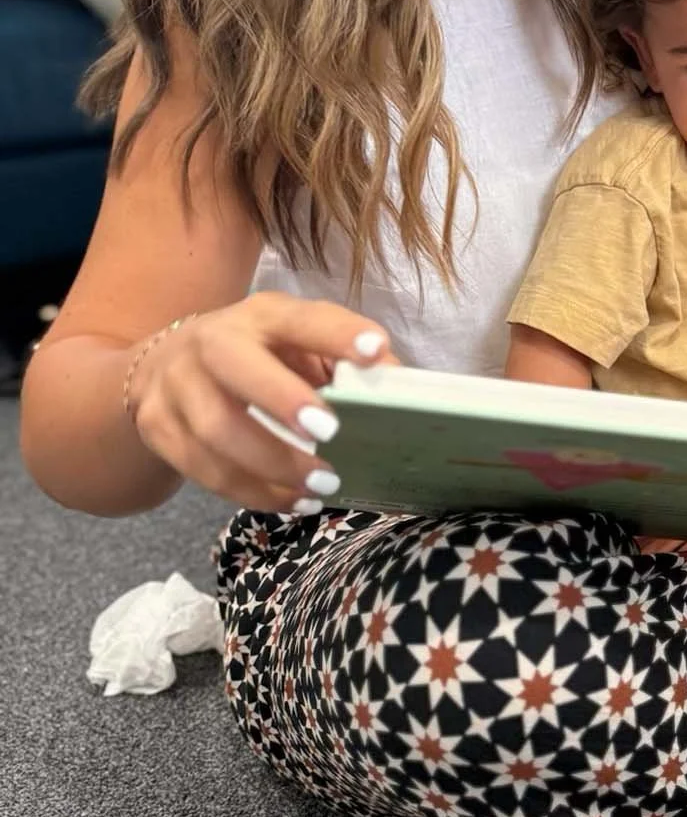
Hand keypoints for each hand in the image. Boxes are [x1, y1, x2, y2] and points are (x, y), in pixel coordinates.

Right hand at [124, 291, 394, 513]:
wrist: (158, 371)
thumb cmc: (256, 358)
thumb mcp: (296, 346)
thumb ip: (345, 362)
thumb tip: (399, 387)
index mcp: (260, 316)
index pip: (300, 317)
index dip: (337, 332)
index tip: (375, 349)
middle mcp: (211, 342)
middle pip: (237, 365)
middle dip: (283, 398)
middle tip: (331, 431)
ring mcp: (176, 385)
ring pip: (217, 429)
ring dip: (274, 463)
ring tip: (322, 485)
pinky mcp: (158, 427)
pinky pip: (203, 468)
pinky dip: (252, 491)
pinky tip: (292, 500)